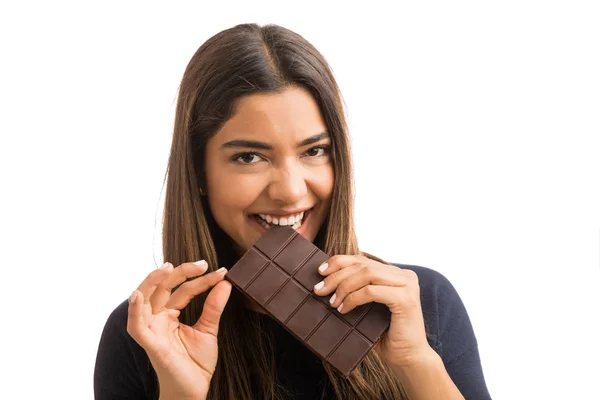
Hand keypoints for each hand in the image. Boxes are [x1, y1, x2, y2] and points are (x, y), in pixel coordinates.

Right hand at [127, 261, 231, 399]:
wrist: (194, 390)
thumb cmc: (196, 363)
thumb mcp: (208, 329)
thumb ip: (214, 306)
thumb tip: (225, 283)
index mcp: (169, 315)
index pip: (183, 290)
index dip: (201, 280)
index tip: (221, 272)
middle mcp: (157, 319)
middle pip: (162, 288)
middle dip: (180, 272)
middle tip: (202, 264)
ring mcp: (151, 330)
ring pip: (144, 300)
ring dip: (152, 282)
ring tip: (167, 267)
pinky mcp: (149, 344)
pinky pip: (135, 326)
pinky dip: (133, 311)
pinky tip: (137, 295)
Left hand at [312, 255, 434, 367]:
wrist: (407, 357)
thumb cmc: (385, 334)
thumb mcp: (369, 307)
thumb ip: (358, 289)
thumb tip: (326, 279)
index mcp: (396, 274)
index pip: (363, 260)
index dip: (340, 262)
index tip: (321, 271)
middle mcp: (405, 275)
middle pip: (363, 265)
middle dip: (337, 276)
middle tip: (319, 289)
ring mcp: (407, 285)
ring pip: (366, 274)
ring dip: (343, 287)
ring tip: (331, 301)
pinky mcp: (406, 299)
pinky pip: (371, 291)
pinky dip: (353, 299)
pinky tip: (343, 309)